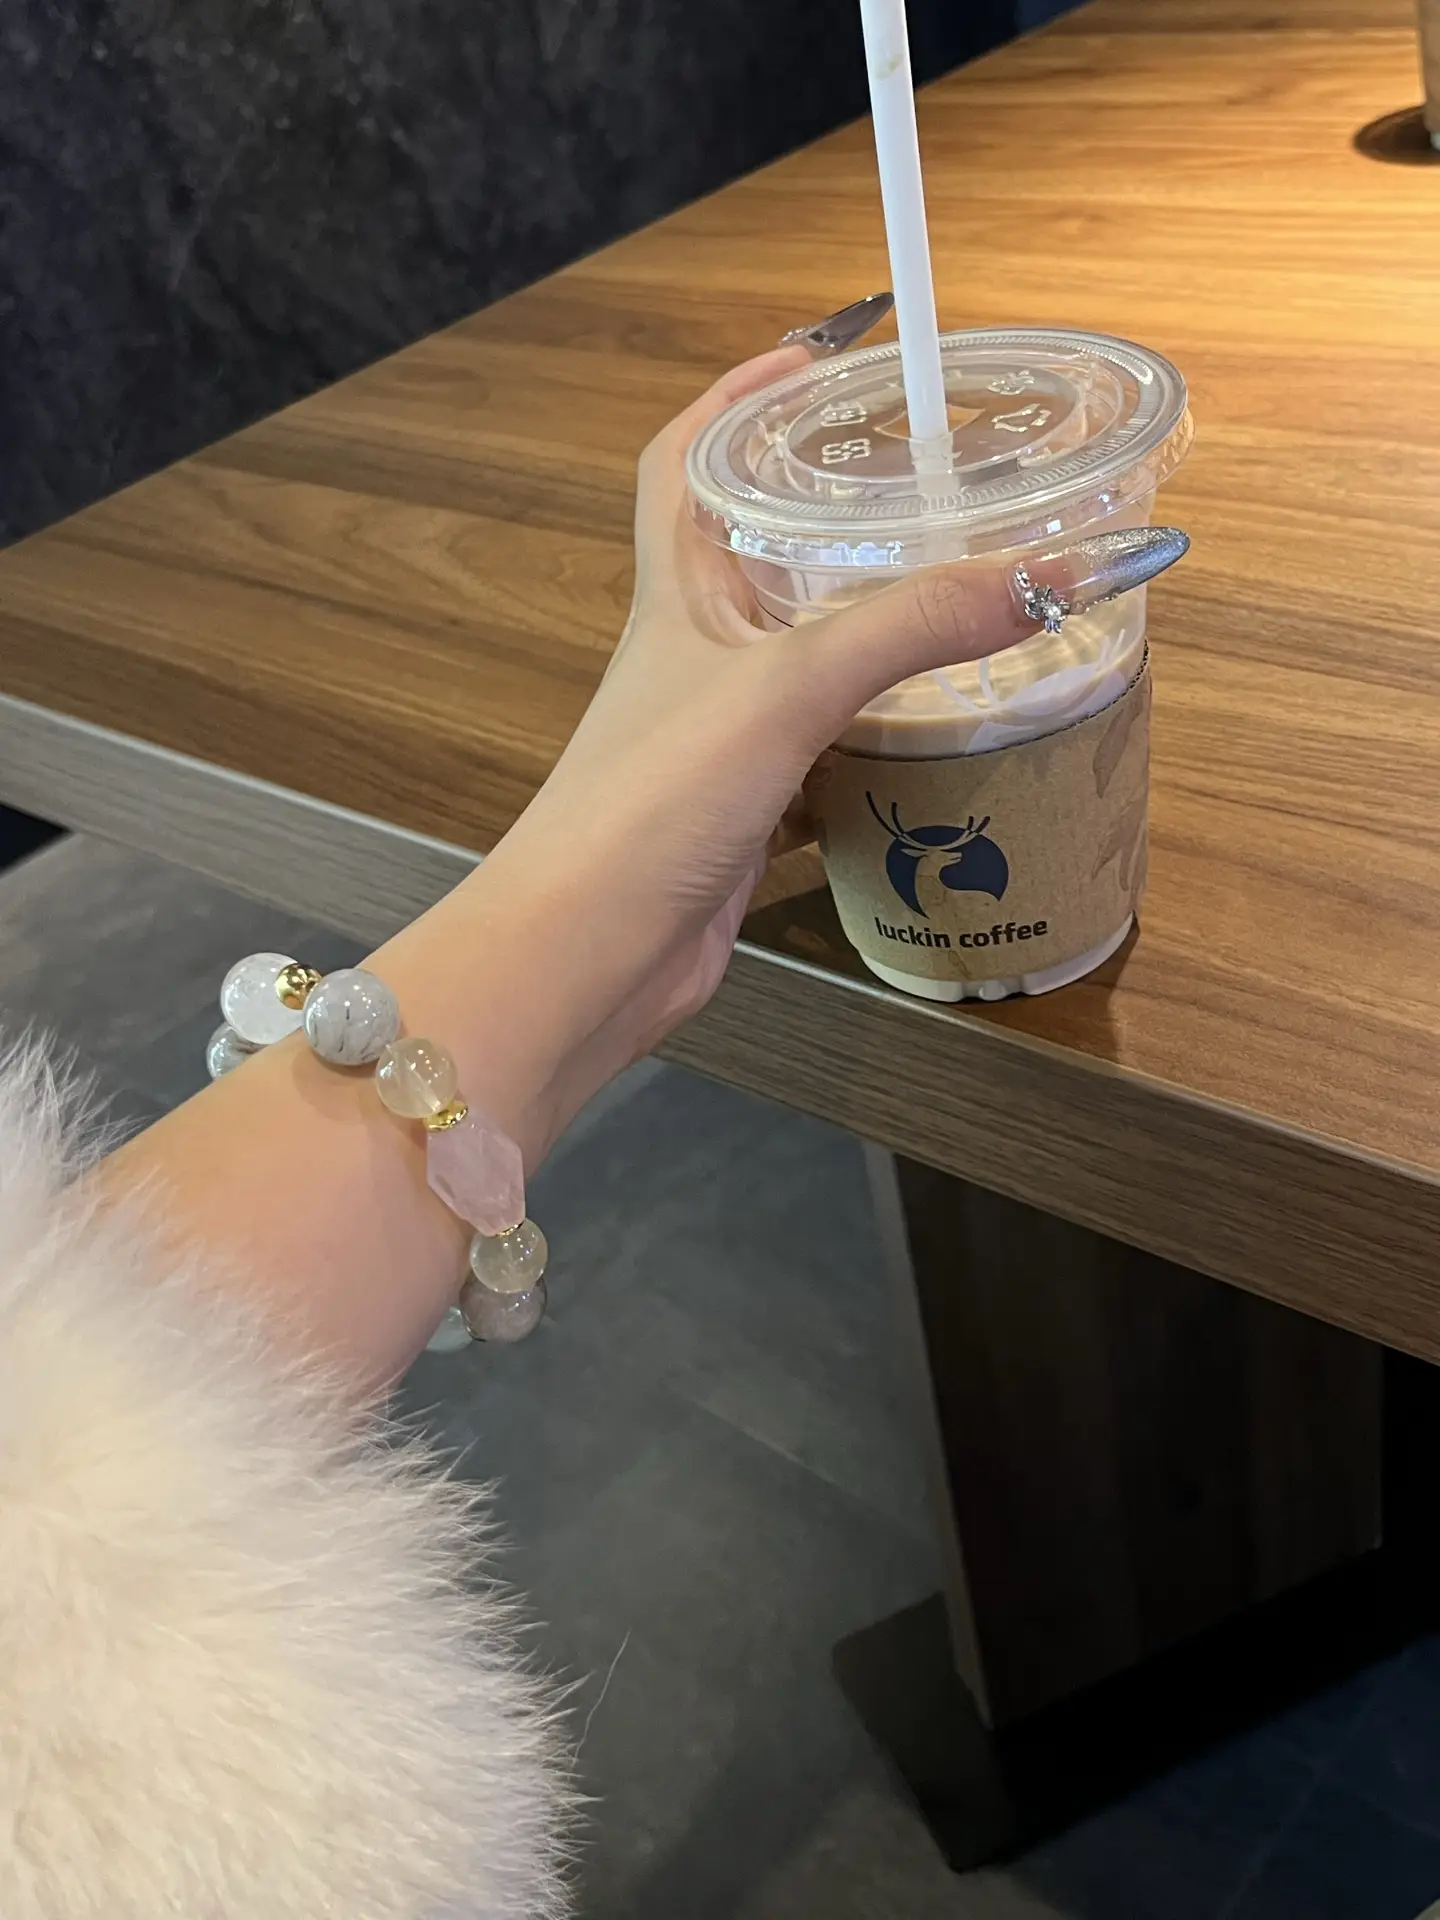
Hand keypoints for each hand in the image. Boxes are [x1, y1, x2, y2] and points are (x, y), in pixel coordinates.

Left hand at [466, 346, 1046, 1147]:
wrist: (589, 955)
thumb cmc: (653, 800)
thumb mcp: (788, 686)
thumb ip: (916, 626)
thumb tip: (1057, 572)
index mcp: (679, 588)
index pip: (685, 455)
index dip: (737, 395)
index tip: (816, 356)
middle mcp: (696, 648)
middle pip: (758, 545)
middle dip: (832, 503)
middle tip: (931, 475)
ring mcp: (722, 731)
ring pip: (804, 650)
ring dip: (871, 621)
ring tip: (965, 587)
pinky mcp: (751, 804)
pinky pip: (828, 744)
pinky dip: (882, 732)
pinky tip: (946, 728)